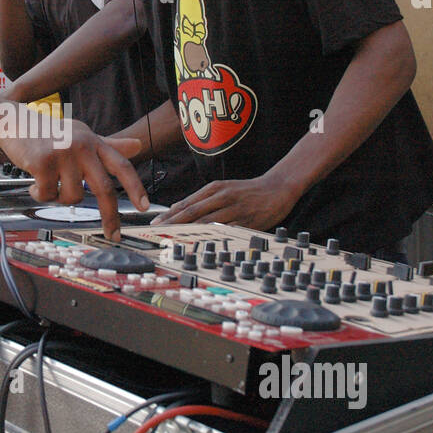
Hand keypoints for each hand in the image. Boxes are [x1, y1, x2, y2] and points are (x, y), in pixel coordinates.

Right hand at [0, 119, 146, 240]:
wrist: (12, 121)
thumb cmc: (47, 131)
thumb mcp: (81, 134)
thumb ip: (109, 144)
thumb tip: (138, 146)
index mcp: (94, 142)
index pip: (121, 165)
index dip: (135, 187)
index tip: (144, 206)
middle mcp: (82, 146)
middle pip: (103, 189)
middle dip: (110, 216)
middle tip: (112, 234)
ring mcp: (63, 153)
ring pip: (72, 197)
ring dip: (59, 198)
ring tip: (48, 183)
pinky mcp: (43, 162)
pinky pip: (48, 194)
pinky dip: (40, 194)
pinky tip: (34, 181)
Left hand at [152, 175, 298, 230]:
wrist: (277, 187)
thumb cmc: (247, 190)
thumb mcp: (222, 188)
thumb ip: (200, 199)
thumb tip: (177, 208)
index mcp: (214, 188)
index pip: (186, 203)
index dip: (169, 215)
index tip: (154, 224)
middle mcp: (222, 197)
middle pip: (193, 213)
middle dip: (173, 224)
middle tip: (158, 234)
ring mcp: (234, 209)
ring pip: (207, 222)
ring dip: (188, 233)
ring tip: (173, 241)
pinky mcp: (246, 221)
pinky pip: (226, 231)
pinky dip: (212, 238)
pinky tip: (201, 245)